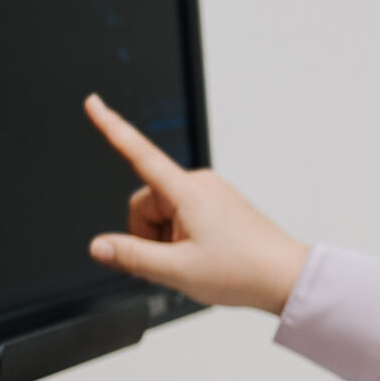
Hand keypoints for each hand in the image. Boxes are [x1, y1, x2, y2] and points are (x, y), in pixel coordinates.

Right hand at [83, 94, 309, 311]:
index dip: (112, 128)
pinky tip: (202, 256)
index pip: (139, 154)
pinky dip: (180, 238)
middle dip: (148, 236)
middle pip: (145, 204)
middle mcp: (199, 184)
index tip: (93, 103)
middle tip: (173, 263)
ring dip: (165, 240)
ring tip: (194, 262)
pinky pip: (181, 217)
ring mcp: (210, 193)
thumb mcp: (177, 271)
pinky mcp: (217, 204)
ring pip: (162, 214)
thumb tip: (99, 246)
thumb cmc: (243, 270)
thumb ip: (132, 257)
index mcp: (188, 192)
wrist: (285, 277)